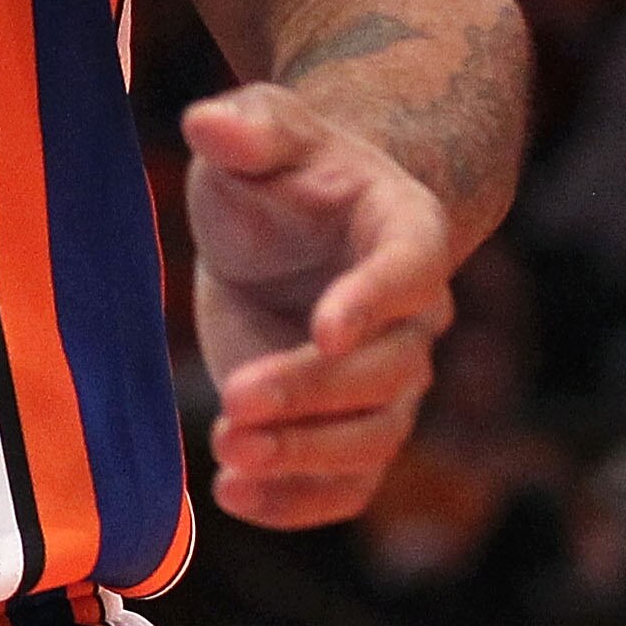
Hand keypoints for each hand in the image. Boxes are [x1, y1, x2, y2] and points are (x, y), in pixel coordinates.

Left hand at [183, 82, 455, 528]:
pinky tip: (236, 500)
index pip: (410, 272)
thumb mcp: (261, 132)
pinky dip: (298, 503)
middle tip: (235, 402)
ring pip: (373, 438)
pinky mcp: (345, 428)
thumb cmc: (278, 172)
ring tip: (229, 458)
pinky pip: (347, 484)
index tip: (324, 328)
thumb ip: (248, 126)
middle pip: (388, 372)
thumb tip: (210, 122)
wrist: (286, 229)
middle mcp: (415, 317)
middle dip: (313, 393)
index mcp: (407, 231)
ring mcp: (387, 382)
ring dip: (304, 456)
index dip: (374, 302)